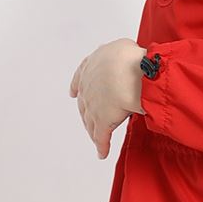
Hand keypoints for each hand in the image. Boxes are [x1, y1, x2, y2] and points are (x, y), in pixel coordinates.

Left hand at [69, 39, 144, 159]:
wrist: (130, 73)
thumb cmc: (130, 58)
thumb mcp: (123, 48)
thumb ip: (121, 54)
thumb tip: (128, 57)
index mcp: (92, 66)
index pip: (81, 77)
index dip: (77, 86)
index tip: (73, 92)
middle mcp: (88, 86)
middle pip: (85, 103)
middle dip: (87, 112)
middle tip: (90, 120)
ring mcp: (93, 105)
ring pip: (90, 121)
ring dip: (93, 130)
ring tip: (97, 139)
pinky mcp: (102, 122)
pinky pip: (101, 137)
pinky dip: (102, 146)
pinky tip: (102, 153)